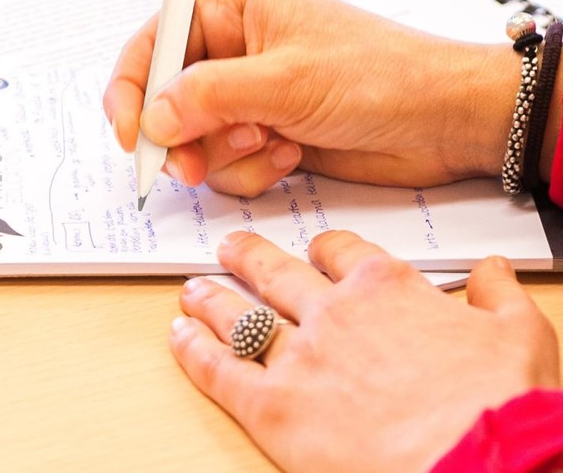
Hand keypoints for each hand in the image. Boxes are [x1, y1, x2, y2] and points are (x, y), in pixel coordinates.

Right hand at [103, 0, 516, 196]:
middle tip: (193, 165)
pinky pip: (226, 163)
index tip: (131, 134)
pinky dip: (252, 169)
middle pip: (167, 98)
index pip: (156, 41)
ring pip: (195, 139)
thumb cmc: (378, 76)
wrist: (442, 121)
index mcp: (234, 9)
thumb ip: (208, 95)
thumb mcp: (286, 80)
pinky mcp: (265, 134)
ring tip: (269, 144)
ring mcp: (250, 96)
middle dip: (182, 136)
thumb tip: (151, 118)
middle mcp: (235, 50)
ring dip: (225, 155)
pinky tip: (291, 155)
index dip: (132, 87)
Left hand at [170, 231, 560, 472]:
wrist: (481, 468)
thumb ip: (498, 294)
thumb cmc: (503, 407)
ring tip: (192, 289)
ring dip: (211, 298)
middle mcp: (333, 312)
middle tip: (229, 247)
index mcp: (385, 287)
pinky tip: (178, 337)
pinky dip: (194, 352)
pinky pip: (221, 371)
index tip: (314, 249)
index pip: (341, 252)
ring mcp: (299, 357)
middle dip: (248, 256)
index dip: (323, 248)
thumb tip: (493, 268)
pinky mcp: (276, 409)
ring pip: (240, 314)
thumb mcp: (521, 336)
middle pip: (277, 271)